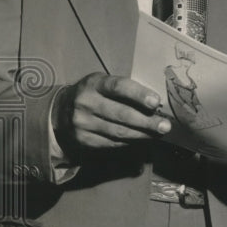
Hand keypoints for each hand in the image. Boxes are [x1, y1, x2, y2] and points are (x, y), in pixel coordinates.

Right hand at [52, 73, 170, 158]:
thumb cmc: (93, 94)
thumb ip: (125, 90)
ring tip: (157, 134)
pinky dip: (130, 142)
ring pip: (119, 132)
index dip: (138, 94)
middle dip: (147, 121)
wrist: (60, 111)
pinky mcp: (83, 140)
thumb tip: (156, 104)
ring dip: (142, 134)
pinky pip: (112, 143)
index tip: (156, 102)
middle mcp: (85, 102)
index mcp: (94, 83)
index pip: (118, 87)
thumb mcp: (103, 83)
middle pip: (121, 114)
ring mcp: (82, 123)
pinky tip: (141, 139)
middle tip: (165, 126)